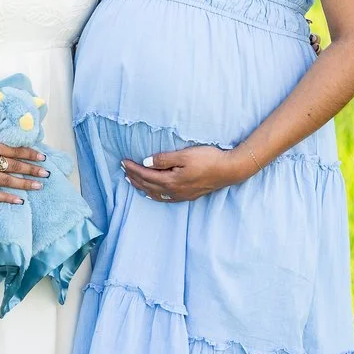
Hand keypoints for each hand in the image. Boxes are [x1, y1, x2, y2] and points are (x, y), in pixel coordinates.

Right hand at [0, 125, 48, 204]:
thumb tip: (5, 139)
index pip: (14, 150)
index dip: (30, 153)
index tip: (42, 157)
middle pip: (14, 165)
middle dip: (32, 169)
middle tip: (46, 173)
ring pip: (7, 180)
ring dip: (24, 183)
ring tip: (38, 186)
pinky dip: (6, 197)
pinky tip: (18, 200)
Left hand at [122, 145, 249, 202]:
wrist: (230, 170)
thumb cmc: (208, 159)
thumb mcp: (184, 155)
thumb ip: (163, 159)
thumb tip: (145, 163)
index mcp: (170, 180)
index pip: (145, 175)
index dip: (132, 168)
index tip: (122, 162)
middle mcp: (174, 191)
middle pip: (147, 185)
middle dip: (133, 177)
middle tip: (123, 169)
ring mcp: (181, 195)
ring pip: (154, 193)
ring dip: (141, 186)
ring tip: (131, 180)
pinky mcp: (189, 195)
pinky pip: (165, 198)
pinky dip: (154, 195)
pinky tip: (151, 193)